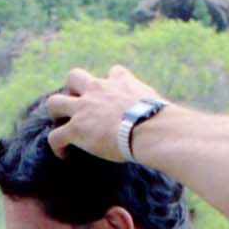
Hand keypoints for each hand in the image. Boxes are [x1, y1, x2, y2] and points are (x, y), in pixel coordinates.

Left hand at [46, 65, 162, 160]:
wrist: (150, 129)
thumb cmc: (161, 120)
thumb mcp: (158, 104)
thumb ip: (154, 107)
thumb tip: (174, 123)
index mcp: (121, 81)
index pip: (113, 73)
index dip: (109, 85)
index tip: (112, 100)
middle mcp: (98, 89)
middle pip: (74, 76)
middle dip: (73, 90)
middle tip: (80, 108)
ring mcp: (84, 108)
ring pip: (54, 102)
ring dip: (55, 113)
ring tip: (62, 126)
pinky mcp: (76, 129)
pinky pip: (55, 136)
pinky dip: (57, 146)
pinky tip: (64, 155)